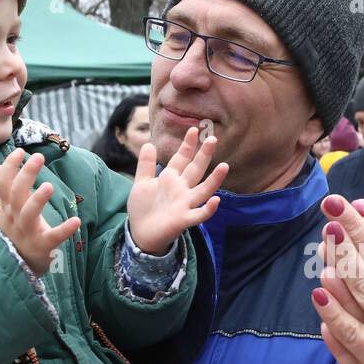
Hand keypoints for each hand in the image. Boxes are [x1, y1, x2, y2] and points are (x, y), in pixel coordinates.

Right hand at [0, 149, 81, 274]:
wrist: (21, 268)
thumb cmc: (18, 234)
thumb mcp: (8, 212)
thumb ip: (5, 190)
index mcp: (6, 210)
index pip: (3, 185)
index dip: (10, 167)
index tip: (21, 152)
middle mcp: (13, 220)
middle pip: (15, 194)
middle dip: (26, 175)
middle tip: (38, 157)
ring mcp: (26, 234)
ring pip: (28, 215)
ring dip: (37, 200)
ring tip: (50, 186)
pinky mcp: (42, 247)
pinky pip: (53, 237)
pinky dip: (64, 229)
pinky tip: (76, 220)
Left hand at [127, 126, 228, 253]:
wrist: (140, 233)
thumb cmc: (143, 208)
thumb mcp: (142, 183)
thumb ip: (146, 165)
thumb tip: (148, 144)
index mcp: (171, 179)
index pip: (182, 159)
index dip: (187, 145)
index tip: (193, 129)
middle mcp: (181, 189)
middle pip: (195, 170)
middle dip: (203, 155)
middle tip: (213, 139)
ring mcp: (185, 204)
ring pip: (203, 190)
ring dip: (214, 180)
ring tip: (224, 166)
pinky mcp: (184, 220)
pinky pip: (199, 214)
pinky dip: (208, 209)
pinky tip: (217, 200)